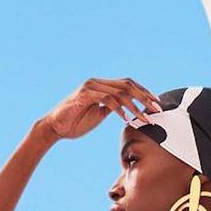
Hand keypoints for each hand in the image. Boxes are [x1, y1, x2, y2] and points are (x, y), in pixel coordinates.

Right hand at [37, 77, 162, 140]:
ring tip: (145, 118)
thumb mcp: (98, 115)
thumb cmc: (74, 123)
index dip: (144, 91)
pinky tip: (127, 119)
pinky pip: (107, 99)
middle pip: (127, 84)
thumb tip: (126, 109)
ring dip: (135, 106)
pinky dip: (119, 109)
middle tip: (157, 109)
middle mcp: (96, 83)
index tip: (156, 102)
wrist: (54, 128)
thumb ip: (111, 108)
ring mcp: (90, 87)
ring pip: (120, 91)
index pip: (127, 84)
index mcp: (101, 86)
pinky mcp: (84, 94)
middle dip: (145, 96)